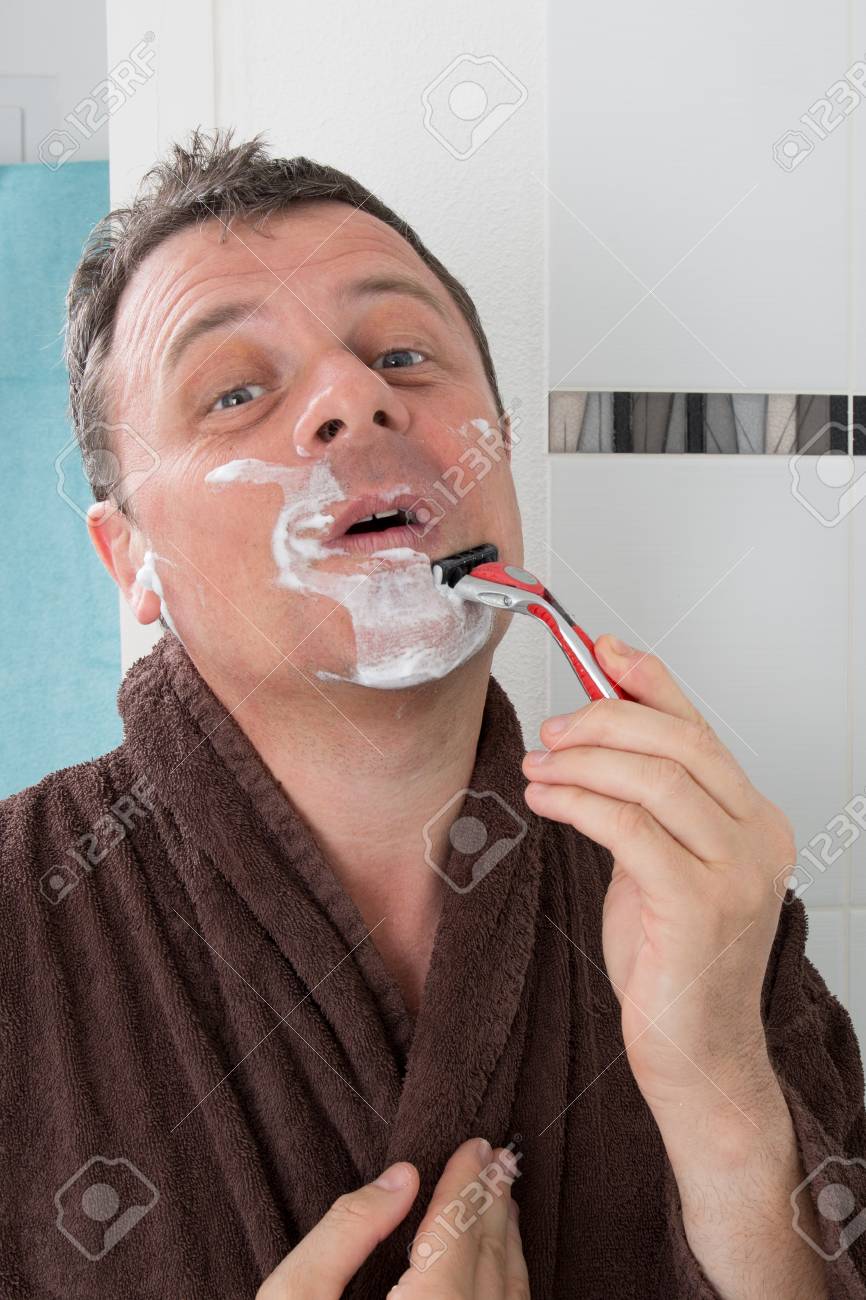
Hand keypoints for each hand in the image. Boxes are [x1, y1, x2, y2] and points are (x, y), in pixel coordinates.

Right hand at [256, 1139, 527, 1298]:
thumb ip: (346, 1231)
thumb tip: (401, 1179)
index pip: (458, 1238)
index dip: (468, 1187)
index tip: (476, 1146)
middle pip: (492, 1268)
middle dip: (495, 1208)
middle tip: (499, 1159)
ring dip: (505, 1246)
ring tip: (500, 1201)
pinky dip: (503, 1286)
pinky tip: (493, 1264)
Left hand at [521, 635, 793, 1120]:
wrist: (694, 1054)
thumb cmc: (673, 960)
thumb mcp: (658, 862)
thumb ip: (644, 802)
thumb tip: (597, 729)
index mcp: (756, 820)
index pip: (700, 728)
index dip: (649, 681)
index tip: (600, 650)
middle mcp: (758, 838)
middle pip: (678, 743)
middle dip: (603, 720)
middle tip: (553, 731)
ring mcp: (736, 872)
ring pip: (654, 778)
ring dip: (582, 762)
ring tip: (538, 768)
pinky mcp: (699, 906)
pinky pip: (629, 828)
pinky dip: (578, 802)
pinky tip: (545, 799)